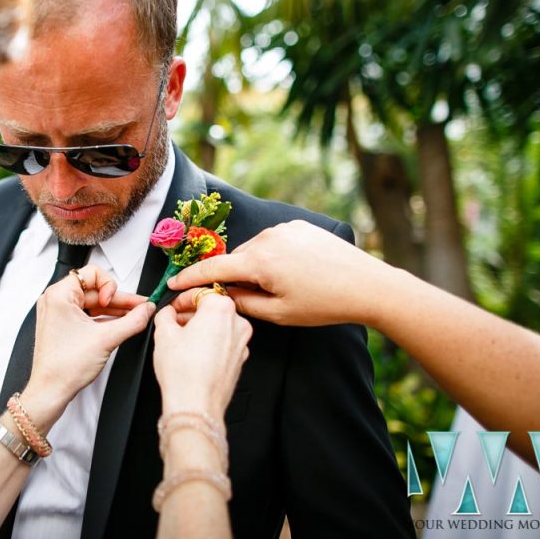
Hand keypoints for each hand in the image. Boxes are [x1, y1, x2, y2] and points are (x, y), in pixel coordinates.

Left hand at [23, 265, 153, 428]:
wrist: (51, 391)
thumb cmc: (64, 367)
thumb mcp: (106, 339)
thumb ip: (132, 321)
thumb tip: (146, 310)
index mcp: (59, 295)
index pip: (92, 273)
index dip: (110, 286)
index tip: (116, 302)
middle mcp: (56, 300)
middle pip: (96, 290)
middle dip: (120, 300)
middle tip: (141, 308)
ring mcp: (59, 313)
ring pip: (93, 304)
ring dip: (115, 310)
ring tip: (136, 317)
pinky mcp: (63, 326)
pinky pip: (88, 315)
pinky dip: (105, 319)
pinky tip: (122, 325)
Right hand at [152, 295, 250, 419]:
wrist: (196, 404)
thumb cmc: (184, 372)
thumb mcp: (164, 333)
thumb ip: (166, 315)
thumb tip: (168, 313)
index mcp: (221, 308)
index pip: (200, 292)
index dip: (181, 298)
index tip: (173, 305)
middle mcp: (237, 323)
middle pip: (212, 307)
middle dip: (192, 312)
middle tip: (173, 321)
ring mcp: (242, 342)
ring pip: (219, 325)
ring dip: (201, 327)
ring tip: (180, 339)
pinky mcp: (240, 359)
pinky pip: (224, 342)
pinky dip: (210, 342)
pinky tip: (192, 353)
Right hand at [167, 219, 390, 326]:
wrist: (368, 284)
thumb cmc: (324, 304)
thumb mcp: (279, 313)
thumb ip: (243, 303)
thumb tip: (221, 296)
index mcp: (259, 261)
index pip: (213, 268)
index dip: (190, 278)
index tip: (172, 284)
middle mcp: (267, 237)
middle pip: (235, 259)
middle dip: (234, 277)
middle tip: (246, 299)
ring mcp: (283, 228)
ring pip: (254, 250)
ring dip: (256, 267)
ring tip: (282, 288)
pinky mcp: (299, 225)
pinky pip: (273, 241)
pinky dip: (273, 256)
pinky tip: (294, 273)